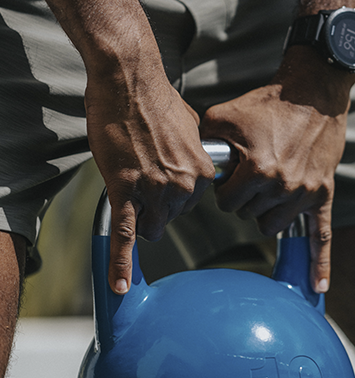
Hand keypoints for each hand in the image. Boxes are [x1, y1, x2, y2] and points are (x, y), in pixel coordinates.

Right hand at [86, 78, 215, 293]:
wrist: (129, 81)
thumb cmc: (157, 100)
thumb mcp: (191, 128)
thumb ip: (194, 152)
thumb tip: (191, 158)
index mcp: (202, 174)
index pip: (191, 206)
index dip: (173, 196)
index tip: (163, 183)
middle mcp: (183, 187)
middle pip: (171, 217)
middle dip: (157, 206)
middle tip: (144, 180)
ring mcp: (155, 191)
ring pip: (151, 226)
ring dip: (141, 217)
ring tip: (130, 188)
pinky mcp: (126, 191)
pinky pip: (126, 235)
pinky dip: (121, 263)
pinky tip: (120, 286)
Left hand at [200, 47, 354, 292]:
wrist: (313, 93)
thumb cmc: (268, 103)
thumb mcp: (225, 116)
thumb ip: (204, 144)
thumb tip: (192, 165)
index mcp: (258, 170)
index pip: (227, 203)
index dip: (224, 191)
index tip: (228, 179)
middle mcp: (282, 187)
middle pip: (248, 215)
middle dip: (244, 200)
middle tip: (249, 178)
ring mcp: (304, 194)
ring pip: (272, 226)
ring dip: (264, 215)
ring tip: (266, 192)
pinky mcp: (322, 195)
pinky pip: (321, 236)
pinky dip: (318, 264)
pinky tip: (318, 288)